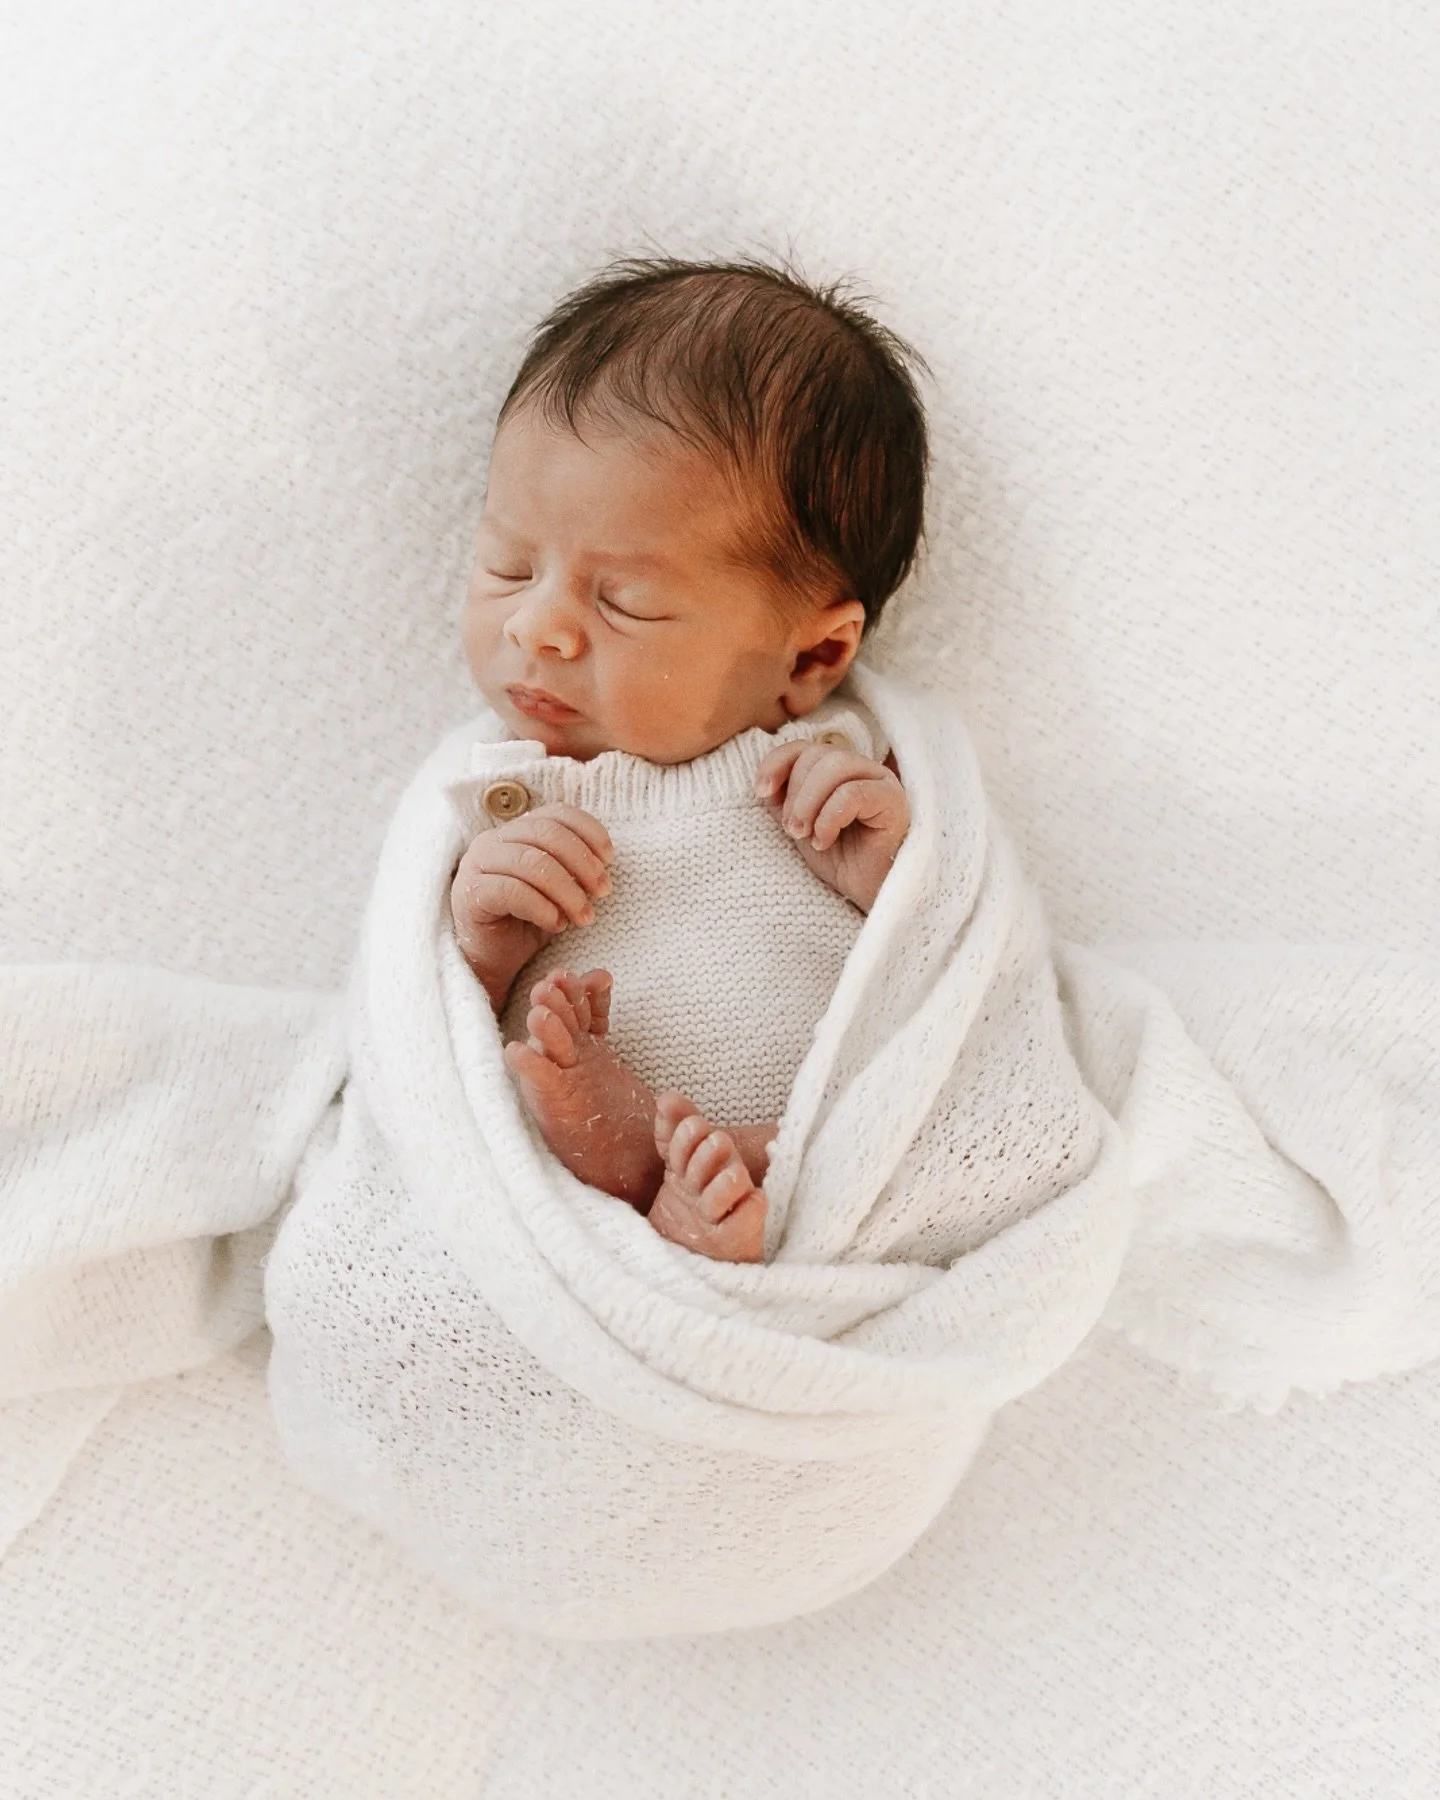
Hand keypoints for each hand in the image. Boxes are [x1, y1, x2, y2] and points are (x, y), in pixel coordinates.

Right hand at [450, 804, 613, 1012]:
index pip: (556, 813)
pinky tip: (557, 924)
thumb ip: (575, 870)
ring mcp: (477, 864)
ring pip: (531, 862)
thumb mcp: (559, 891)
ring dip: (567, 890)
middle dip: (582, 862)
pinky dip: (542, 907)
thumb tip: (604, 862)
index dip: (588, 831)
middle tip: (602, 891)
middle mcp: (493, 840)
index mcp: (517, 831)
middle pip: (546, 833)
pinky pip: (511, 891)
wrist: (491, 961)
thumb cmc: (527, 922)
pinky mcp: (470, 893)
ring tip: (584, 916)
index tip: (609, 859)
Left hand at [754, 741, 907, 912]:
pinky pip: (854, 793)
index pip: (803, 747)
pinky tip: (824, 842)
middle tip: (792, 830)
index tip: (761, 791)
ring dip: (808, 802)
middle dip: (795, 793)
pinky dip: (829, 817)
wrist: (869, 894)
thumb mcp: (800, 826)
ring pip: (836, 764)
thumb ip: (783, 801)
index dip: (776, 762)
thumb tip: (766, 784)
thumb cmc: (839, 860)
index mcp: (838, 770)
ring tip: (803, 835)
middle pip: (818, 754)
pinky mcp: (894, 801)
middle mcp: (862, 769)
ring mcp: (881, 781)